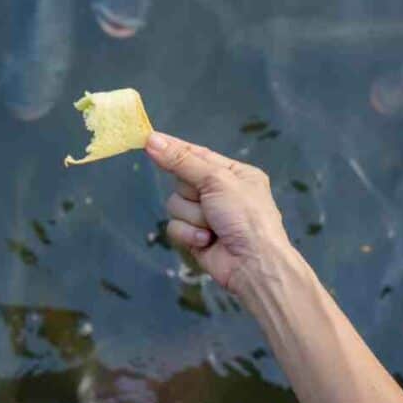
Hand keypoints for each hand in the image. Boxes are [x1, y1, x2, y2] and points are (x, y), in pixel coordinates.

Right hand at [144, 131, 294, 296]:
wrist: (253, 264)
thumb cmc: (245, 215)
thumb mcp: (216, 180)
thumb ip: (182, 161)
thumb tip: (151, 139)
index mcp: (233, 173)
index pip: (196, 154)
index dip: (174, 148)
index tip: (149, 139)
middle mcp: (219, 192)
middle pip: (181, 181)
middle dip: (191, 193)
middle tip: (208, 201)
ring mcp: (206, 216)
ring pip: (175, 205)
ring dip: (192, 216)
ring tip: (212, 226)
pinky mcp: (195, 237)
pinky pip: (175, 227)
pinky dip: (189, 234)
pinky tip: (207, 241)